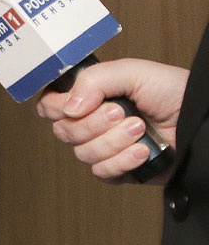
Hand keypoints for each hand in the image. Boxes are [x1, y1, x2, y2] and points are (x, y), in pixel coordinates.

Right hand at [37, 58, 188, 182]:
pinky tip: (141, 151)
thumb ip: (93, 80)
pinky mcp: (120, 170)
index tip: (77, 104)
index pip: (50, 105)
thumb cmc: (172, 91)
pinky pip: (103, 173)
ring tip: (139, 128)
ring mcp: (105, 147)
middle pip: (64, 131)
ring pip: (83, 153)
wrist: (201, 118)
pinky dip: (122, 162)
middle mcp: (92, 122)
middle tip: (120, 112)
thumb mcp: (130, 72)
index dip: (57, 107)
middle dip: (93, 123)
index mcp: (88, 96)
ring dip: (113, 141)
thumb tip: (69, 106)